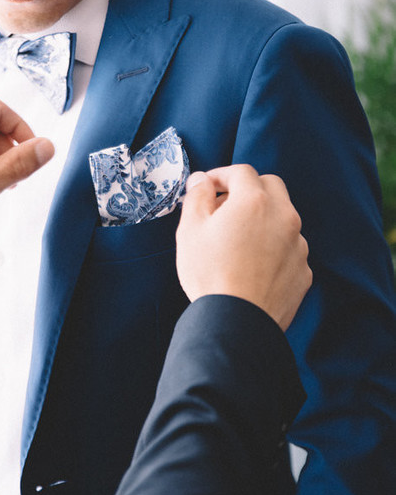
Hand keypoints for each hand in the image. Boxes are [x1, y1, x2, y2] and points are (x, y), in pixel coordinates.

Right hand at [176, 165, 311, 330]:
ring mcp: (297, 244)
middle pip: (271, 186)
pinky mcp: (303, 270)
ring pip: (283, 217)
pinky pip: (289, 247)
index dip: (221, 175)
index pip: (242, 172)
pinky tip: (254, 263)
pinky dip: (274, 247)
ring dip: (264, 218)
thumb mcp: (190, 230)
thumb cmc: (210, 274)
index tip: (207, 188)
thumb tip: (201, 181)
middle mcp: (283, 216)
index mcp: (254, 201)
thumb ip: (197, 196)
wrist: (237, 323)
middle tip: (225, 206)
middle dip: (248, 189)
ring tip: (239, 239)